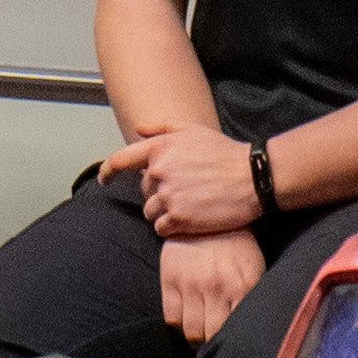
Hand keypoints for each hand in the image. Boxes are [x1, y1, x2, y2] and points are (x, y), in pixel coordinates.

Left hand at [114, 127, 262, 237]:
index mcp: (159, 148)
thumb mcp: (194, 130)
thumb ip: (162, 128)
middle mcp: (158, 172)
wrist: (253, 177)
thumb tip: (138, 130)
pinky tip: (191, 220)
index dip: (108, 171)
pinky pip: (161, 228)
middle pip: (144, 192)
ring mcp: (167, 196)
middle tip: (185, 193)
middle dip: (159, 194)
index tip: (105, 179)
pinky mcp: (178, 218)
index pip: (120, 160)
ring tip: (190, 206)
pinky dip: (172, 228)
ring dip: (165, 213)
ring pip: (150, 212)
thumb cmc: (225, 153)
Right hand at [158, 229, 262, 344]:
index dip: (231, 344)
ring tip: (198, 337)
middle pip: (211, 336)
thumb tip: (250, 329)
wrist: (208, 213)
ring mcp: (192, 283)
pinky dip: (177, 326)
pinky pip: (171, 317)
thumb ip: (251, 297)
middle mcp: (218, 287)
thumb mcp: (254, 268)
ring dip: (194, 339)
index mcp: (243, 286)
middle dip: (211, 345)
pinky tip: (185, 321)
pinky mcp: (171, 278)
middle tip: (211, 345)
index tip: (230, 347)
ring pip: (190, 330)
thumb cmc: (237, 246)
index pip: (237, 330)